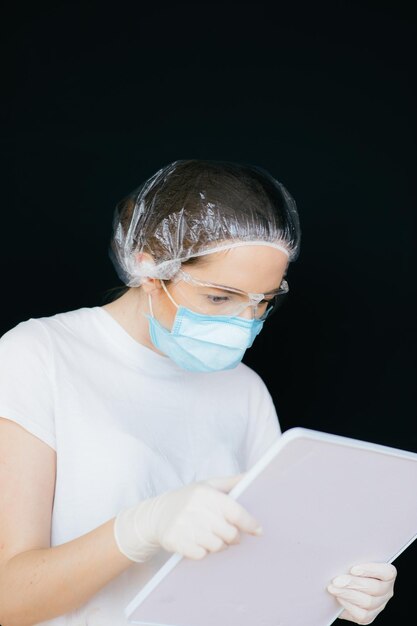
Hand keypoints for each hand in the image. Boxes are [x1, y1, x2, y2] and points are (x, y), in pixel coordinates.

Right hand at [114, 473, 262, 561]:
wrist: (157, 514)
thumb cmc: (189, 499)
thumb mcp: (208, 485)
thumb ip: (232, 482)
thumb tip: (253, 475)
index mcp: (205, 493)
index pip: (234, 511)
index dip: (250, 523)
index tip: (259, 530)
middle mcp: (194, 508)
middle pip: (229, 533)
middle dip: (233, 537)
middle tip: (230, 534)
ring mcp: (183, 525)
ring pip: (216, 546)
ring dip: (219, 545)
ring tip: (213, 536)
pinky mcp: (175, 541)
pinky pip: (201, 554)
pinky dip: (203, 551)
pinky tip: (199, 542)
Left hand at [327, 562, 396, 623]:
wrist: (340, 581)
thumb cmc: (348, 565)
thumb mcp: (353, 558)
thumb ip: (352, 556)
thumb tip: (341, 554)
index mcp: (387, 573)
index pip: (387, 572)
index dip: (371, 570)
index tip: (353, 569)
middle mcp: (386, 590)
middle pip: (375, 588)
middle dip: (353, 584)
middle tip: (336, 581)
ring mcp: (379, 605)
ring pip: (368, 603)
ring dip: (348, 595)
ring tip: (333, 588)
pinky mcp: (369, 616)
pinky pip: (362, 616)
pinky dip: (348, 606)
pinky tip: (338, 598)